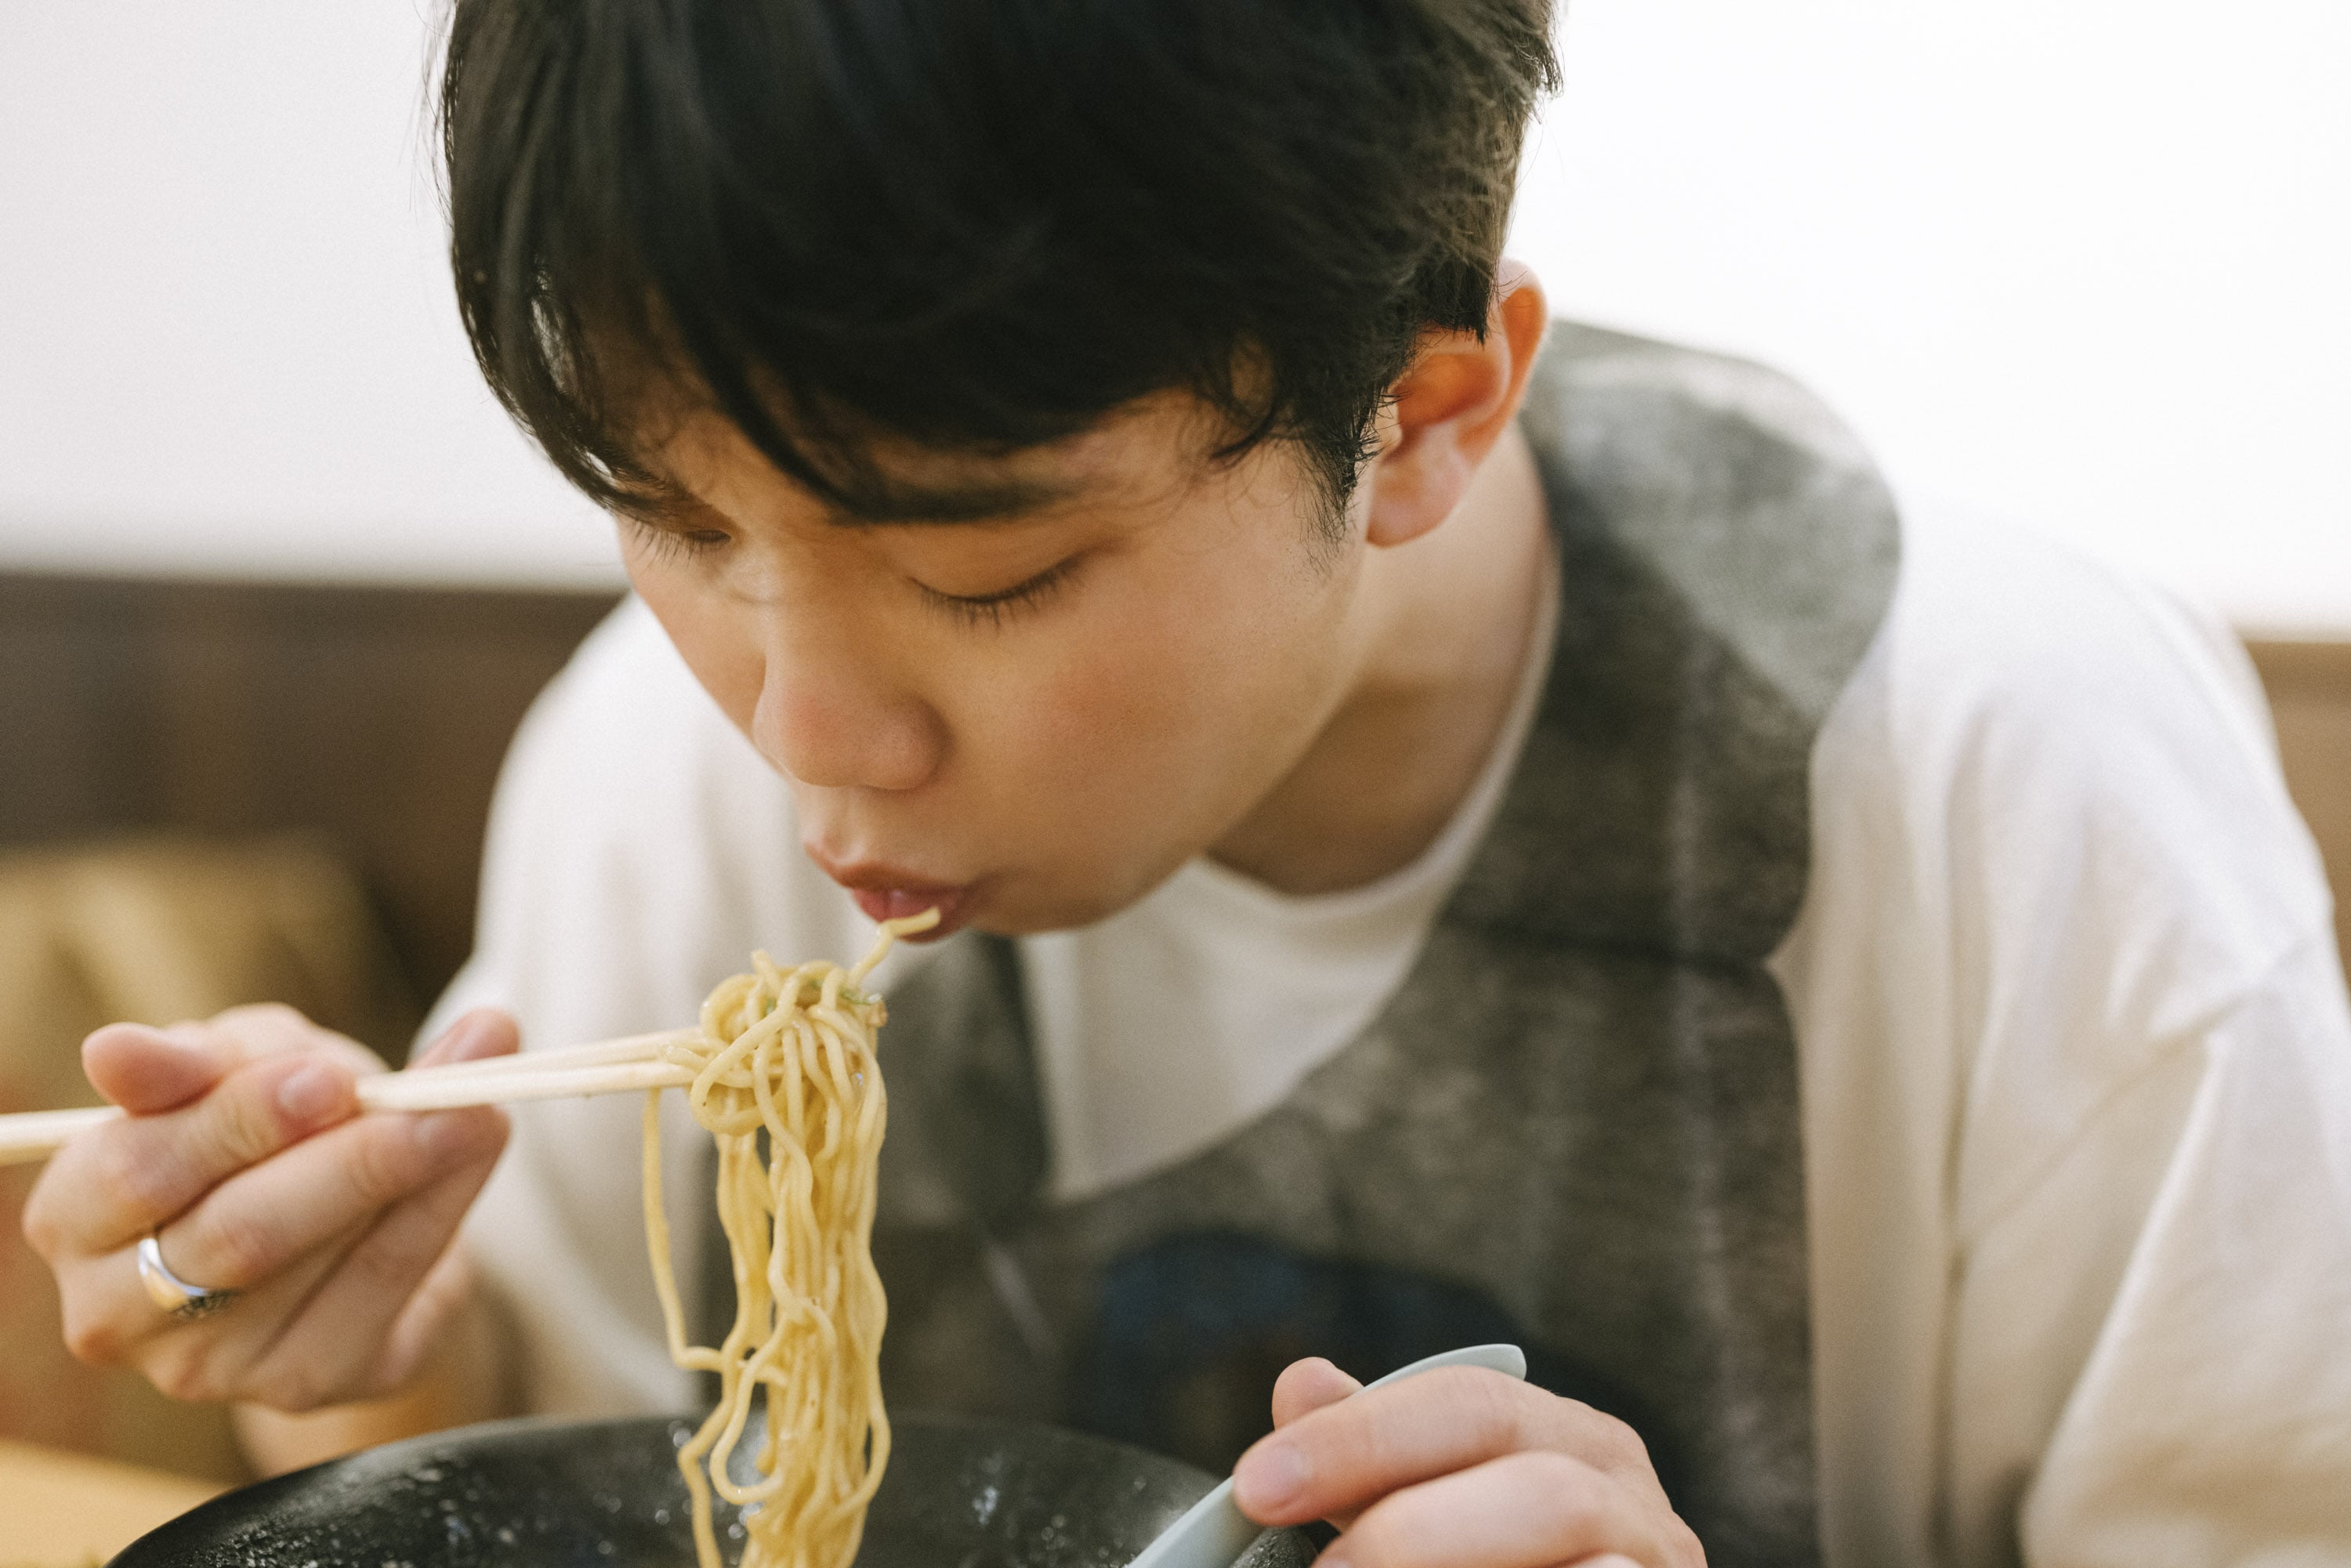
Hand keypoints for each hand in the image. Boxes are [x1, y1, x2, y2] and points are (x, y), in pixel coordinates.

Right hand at [20, 1004, 515, 1412]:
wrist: (338, 1210)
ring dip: (418, 1177)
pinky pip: (384, 1291)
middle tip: (436, 1098)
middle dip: (349, 1159)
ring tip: (477, 1109)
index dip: (237, 1120)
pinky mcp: (300, 1386)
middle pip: (237, 1235)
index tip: (326, 1075)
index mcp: (74, 1216)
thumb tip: (118, 1047)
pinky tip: (473, 1153)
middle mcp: (118, 1313)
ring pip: (324, 1264)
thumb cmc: (264, 1123)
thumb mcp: (242, 1065)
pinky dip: (439, 1213)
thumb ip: (212, 1058)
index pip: (137, 1171)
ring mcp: (207, 1369)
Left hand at [1231, 1357, 1704, 1567]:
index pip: (1467, 1405)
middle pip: (1541, 1491)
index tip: (1258, 1484)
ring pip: (1589, 1554)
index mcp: (1569, 1442)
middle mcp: (1632, 1502)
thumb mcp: (1431, 1509)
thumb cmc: (1497, 1557)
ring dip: (1461, 1563)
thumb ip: (1375, 1458)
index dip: (1360, 1439)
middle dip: (1412, 1532)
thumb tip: (1301, 1383)